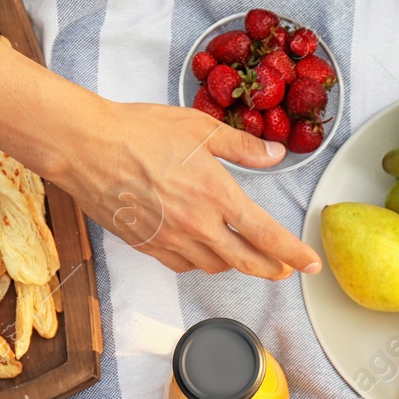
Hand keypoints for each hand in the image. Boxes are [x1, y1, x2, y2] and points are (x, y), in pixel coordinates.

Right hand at [49, 97, 322, 279]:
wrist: (86, 148)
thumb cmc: (140, 131)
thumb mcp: (200, 128)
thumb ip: (243, 147)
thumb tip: (275, 155)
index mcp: (217, 195)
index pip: (267, 236)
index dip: (294, 253)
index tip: (311, 264)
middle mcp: (198, 226)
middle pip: (246, 262)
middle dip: (272, 269)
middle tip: (285, 269)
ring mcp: (171, 241)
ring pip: (215, 266)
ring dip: (235, 264)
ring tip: (244, 255)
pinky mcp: (148, 247)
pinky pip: (184, 265)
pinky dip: (200, 261)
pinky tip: (203, 250)